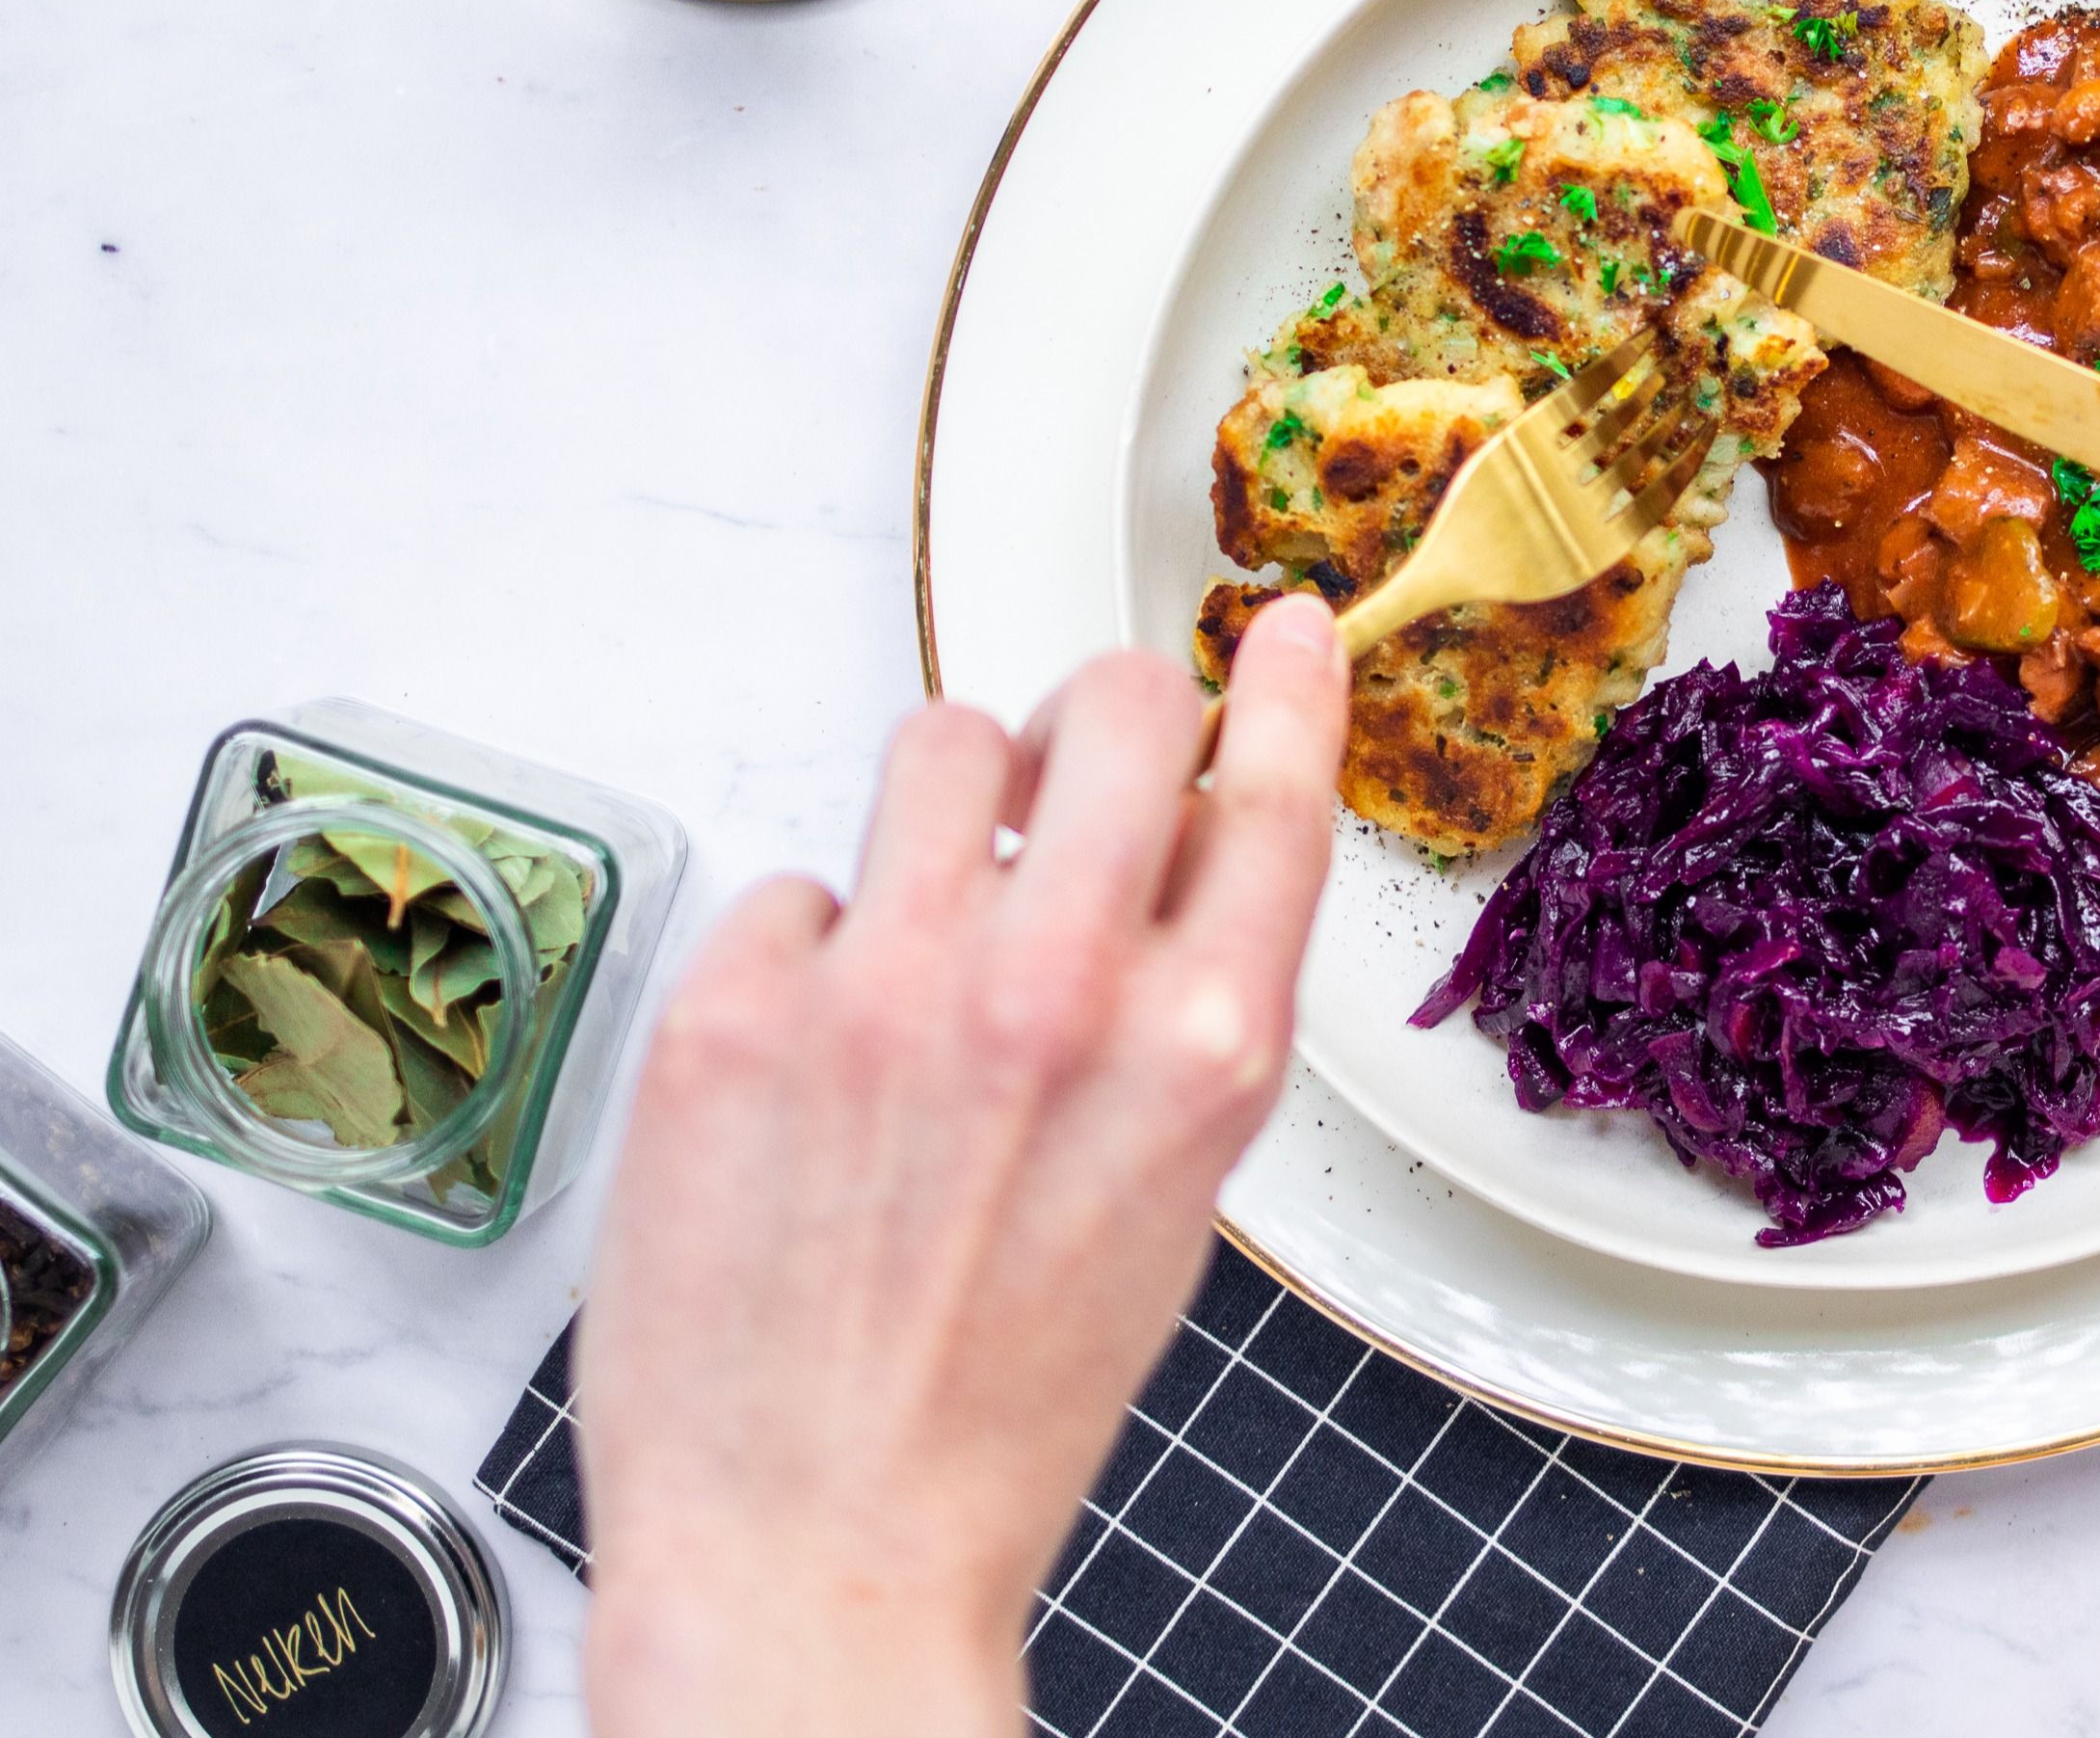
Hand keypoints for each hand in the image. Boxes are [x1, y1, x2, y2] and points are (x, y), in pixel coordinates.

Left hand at [578, 608, 1347, 1737]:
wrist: (819, 1547)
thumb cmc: (998, 1407)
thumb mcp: (1174, 1202)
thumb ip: (1186, 1017)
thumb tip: (1164, 856)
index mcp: (1203, 1055)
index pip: (1277, 795)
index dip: (1289, 688)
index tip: (1285, 629)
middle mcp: (1057, 995)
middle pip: (1114, 707)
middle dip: (1102, 713)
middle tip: (1066, 761)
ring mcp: (885, 990)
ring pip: (938, 745)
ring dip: (945, 806)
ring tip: (922, 913)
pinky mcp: (733, 1012)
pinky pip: (795, 889)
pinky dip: (808, 951)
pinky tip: (807, 1068)